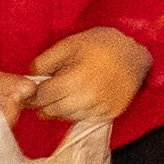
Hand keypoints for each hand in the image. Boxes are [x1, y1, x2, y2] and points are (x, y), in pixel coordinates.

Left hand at [23, 26, 152, 128]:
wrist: (135, 52)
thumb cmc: (101, 44)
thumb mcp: (70, 43)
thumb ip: (46, 60)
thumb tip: (31, 75)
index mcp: (74, 79)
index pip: (43, 96)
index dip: (32, 94)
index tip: (28, 93)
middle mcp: (87, 98)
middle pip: (53, 110)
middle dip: (42, 105)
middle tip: (38, 99)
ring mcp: (100, 109)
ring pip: (68, 118)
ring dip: (58, 110)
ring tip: (56, 100)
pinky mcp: (110, 114)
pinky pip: (85, 120)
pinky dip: (76, 113)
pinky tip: (75, 102)